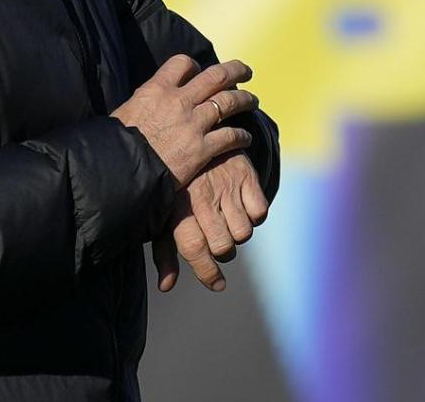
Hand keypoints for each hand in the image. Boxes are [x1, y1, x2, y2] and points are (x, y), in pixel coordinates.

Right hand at [111, 56, 255, 187]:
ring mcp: (193, 124)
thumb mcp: (123, 114)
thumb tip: (143, 105)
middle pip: (215, 76)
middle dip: (234, 70)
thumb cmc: (114, 147)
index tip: (200, 71)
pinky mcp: (202, 149)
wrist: (118, 173)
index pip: (182, 63)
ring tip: (253, 101)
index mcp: (156, 89)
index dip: (195, 66)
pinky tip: (246, 138)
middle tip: (245, 71)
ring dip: (245, 99)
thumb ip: (142, 105)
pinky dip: (242, 136)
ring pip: (229, 101)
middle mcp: (178, 100)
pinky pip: (231, 136)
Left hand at [151, 149, 269, 291]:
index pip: (195, 248)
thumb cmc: (179, 186)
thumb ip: (164, 251)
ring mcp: (226, 186)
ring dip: (238, 234)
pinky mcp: (247, 176)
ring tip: (229, 221)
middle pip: (222, 246)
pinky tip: (242, 207)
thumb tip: (166, 287)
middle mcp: (203, 197)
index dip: (206, 273)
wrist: (198, 137)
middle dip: (223, 252)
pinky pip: (260, 213)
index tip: (216, 284)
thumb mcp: (165, 214)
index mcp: (178, 207)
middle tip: (219, 240)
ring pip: (243, 233)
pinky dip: (254, 216)